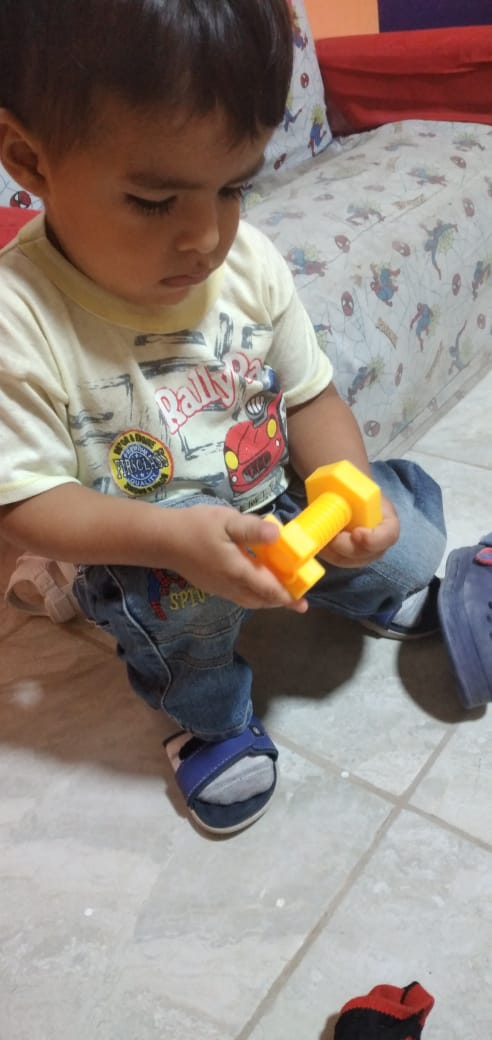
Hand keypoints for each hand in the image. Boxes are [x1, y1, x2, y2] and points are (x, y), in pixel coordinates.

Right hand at [163, 504, 307, 611]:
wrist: (162, 540)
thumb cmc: (195, 527)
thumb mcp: (226, 521)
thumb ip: (252, 528)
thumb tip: (278, 534)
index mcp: (237, 571)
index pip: (268, 588)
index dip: (287, 595)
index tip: (302, 602)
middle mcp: (230, 585)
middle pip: (260, 600)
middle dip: (279, 601)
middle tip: (297, 600)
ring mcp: (219, 588)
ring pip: (248, 600)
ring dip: (266, 600)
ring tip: (281, 595)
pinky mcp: (212, 585)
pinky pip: (238, 596)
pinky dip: (253, 594)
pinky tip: (256, 583)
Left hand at [317, 493, 399, 567]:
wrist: (350, 496)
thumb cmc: (354, 490)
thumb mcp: (356, 487)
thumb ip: (350, 490)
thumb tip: (336, 494)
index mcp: (388, 521)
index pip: (389, 535)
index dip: (374, 539)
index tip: (356, 533)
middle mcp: (379, 541)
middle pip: (367, 554)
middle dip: (345, 546)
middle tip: (331, 535)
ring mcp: (364, 553)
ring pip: (349, 560)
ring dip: (332, 550)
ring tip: (321, 534)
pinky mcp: (348, 557)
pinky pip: (337, 560)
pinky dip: (326, 552)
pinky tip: (317, 540)